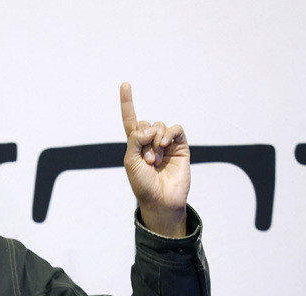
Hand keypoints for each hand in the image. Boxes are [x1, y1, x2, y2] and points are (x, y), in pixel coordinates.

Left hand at [120, 82, 189, 237]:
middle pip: (146, 123)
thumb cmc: (143, 184)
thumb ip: (135, 139)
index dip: (128, 103)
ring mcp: (166, 144)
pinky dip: (169, 133)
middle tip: (146, 160)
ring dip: (155, 141)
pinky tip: (165, 145)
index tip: (125, 84)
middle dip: (144, 139)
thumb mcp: (131, 161)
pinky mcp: (180, 146)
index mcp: (135, 145)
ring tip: (155, 160)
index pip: (130, 119)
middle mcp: (150, 141)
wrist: (161, 200)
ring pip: (159, 125)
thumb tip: (150, 127)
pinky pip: (175, 129)